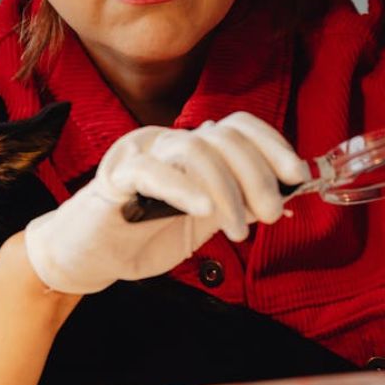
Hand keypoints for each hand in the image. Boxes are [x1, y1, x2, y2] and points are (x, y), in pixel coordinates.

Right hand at [23, 112, 308, 294]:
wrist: (87, 259)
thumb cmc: (143, 236)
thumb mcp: (203, 222)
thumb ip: (237, 205)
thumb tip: (287, 198)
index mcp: (188, 146)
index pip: (236, 125)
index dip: (272, 144)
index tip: (297, 175)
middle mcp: (165, 141)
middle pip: (222, 136)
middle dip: (257, 174)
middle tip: (272, 213)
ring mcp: (139, 154)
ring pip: (194, 149)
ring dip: (227, 190)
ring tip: (238, 230)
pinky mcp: (114, 177)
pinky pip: (152, 171)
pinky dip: (184, 187)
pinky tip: (203, 210)